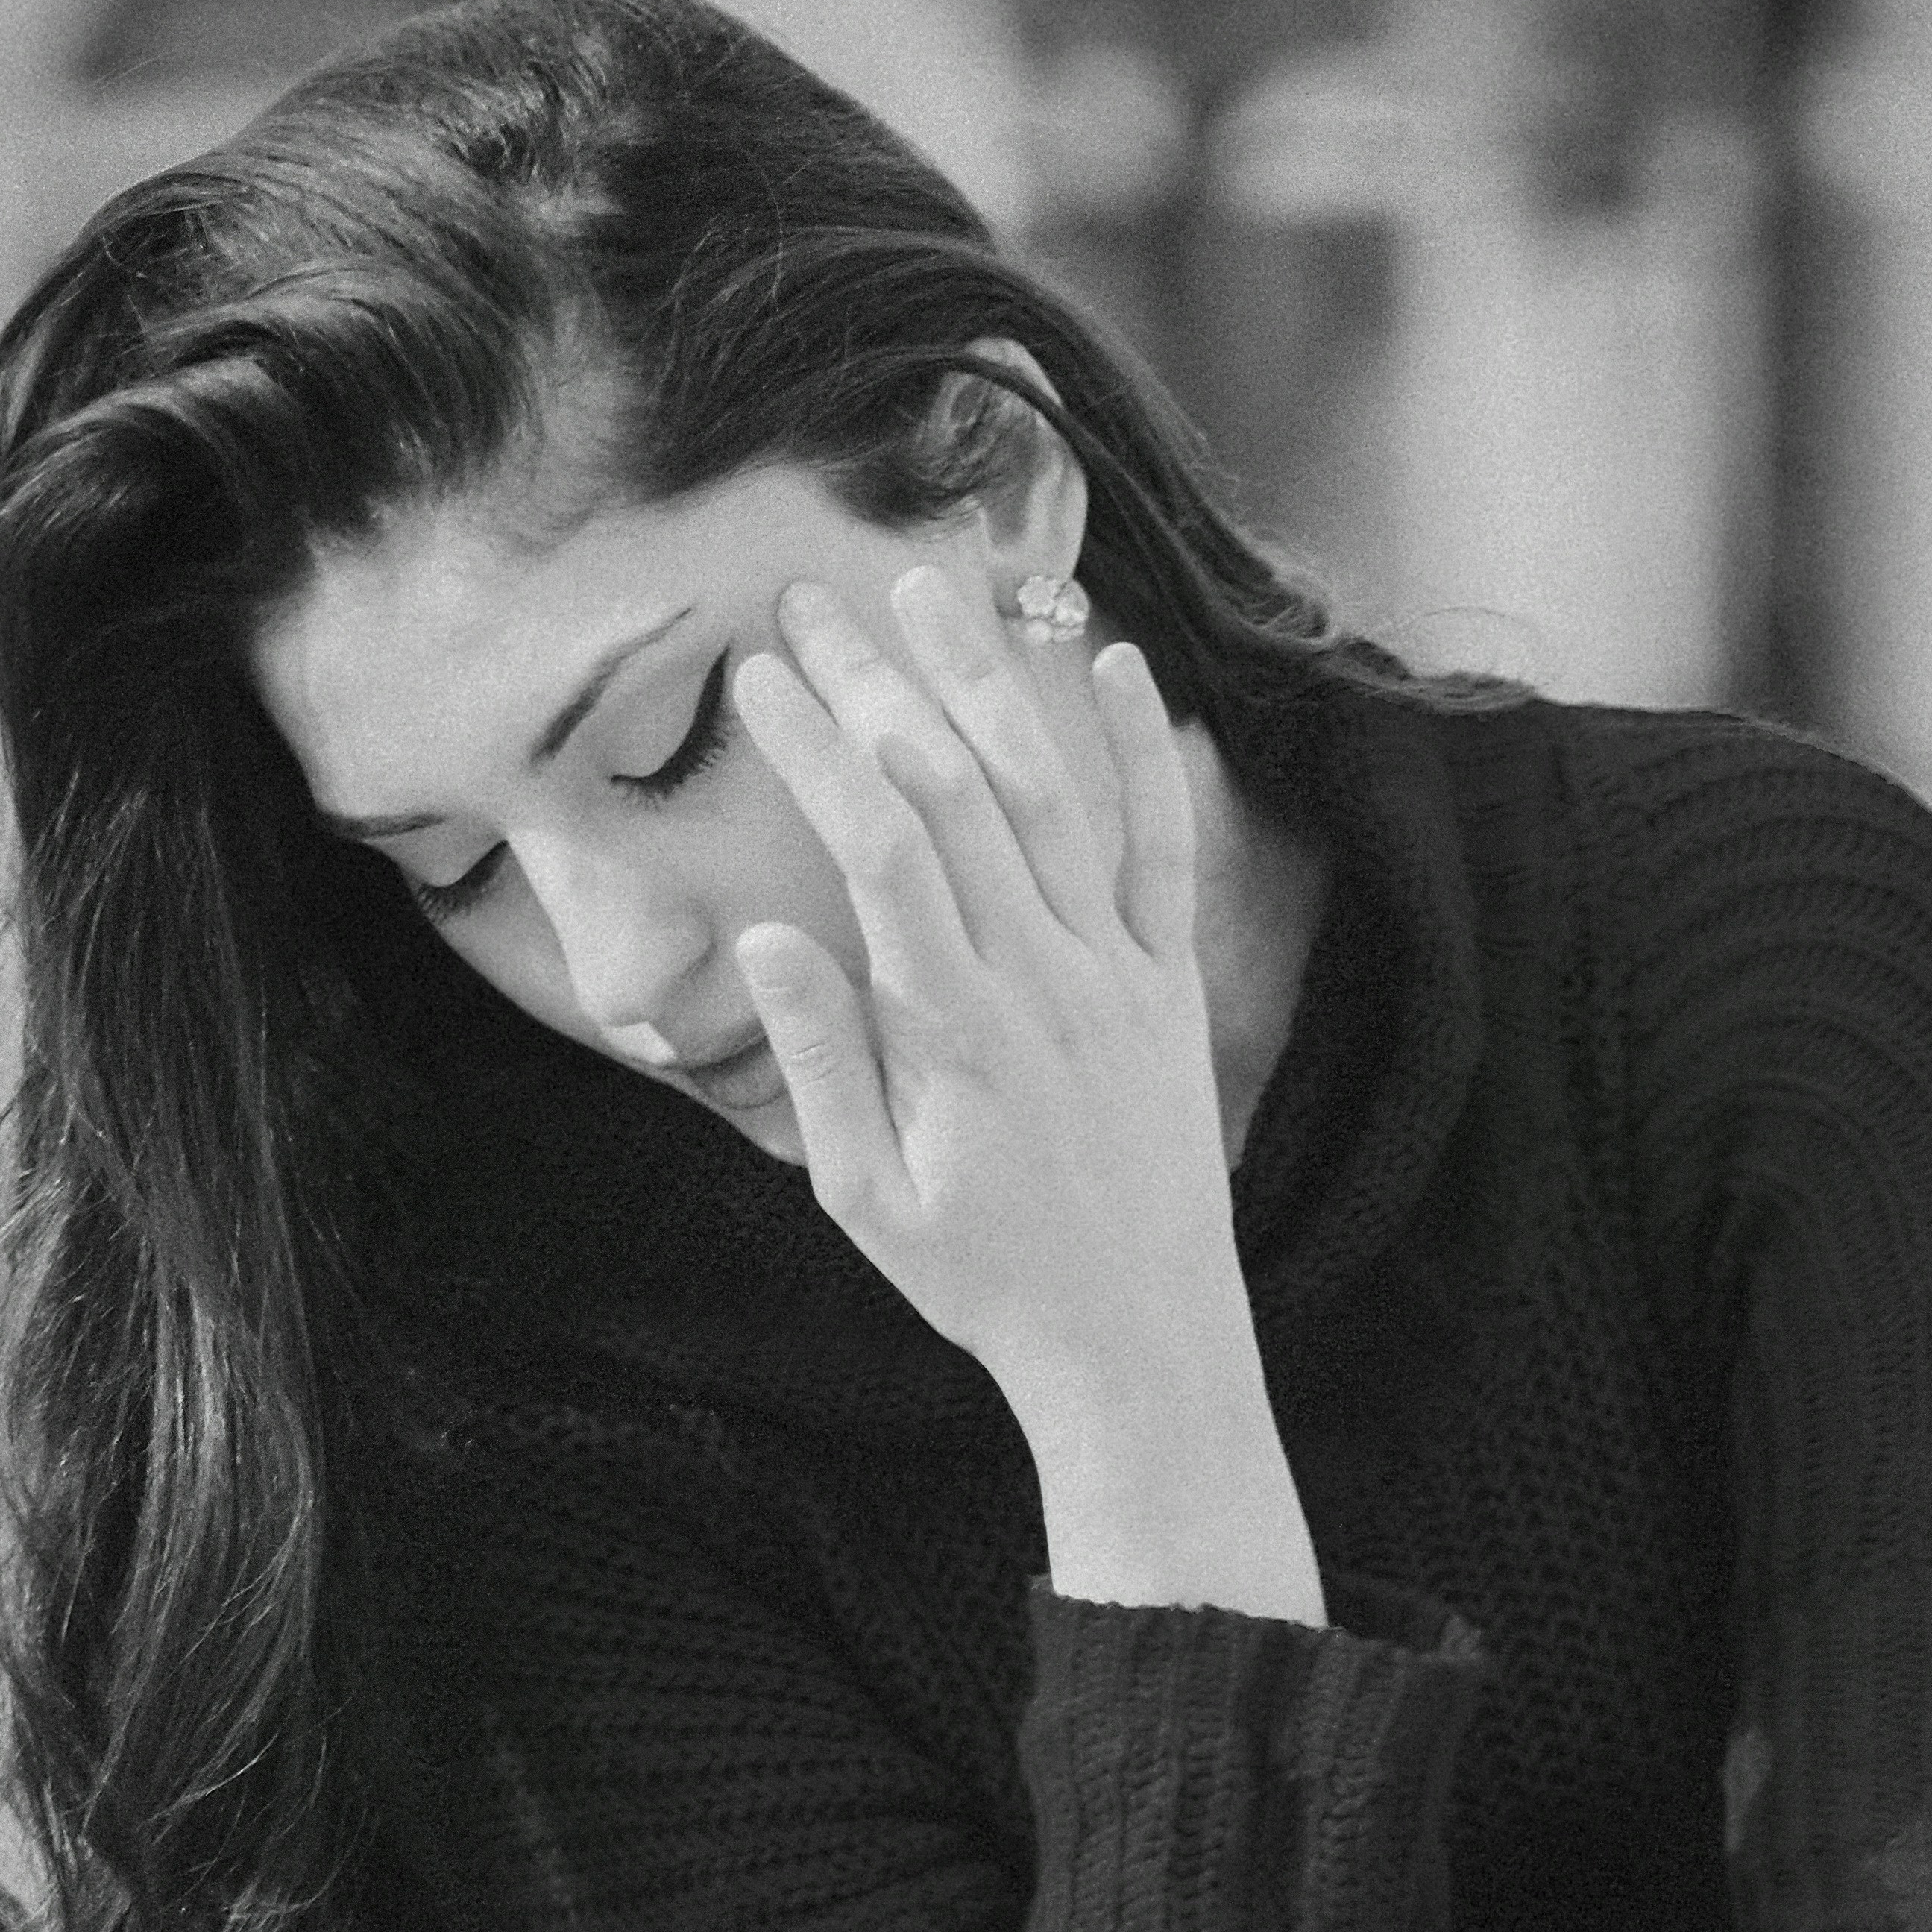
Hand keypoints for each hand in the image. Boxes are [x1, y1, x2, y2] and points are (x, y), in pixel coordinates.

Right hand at [730, 568, 1258, 1447]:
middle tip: (811, 601)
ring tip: (927, 590)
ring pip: (1050, 792)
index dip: (817, 744)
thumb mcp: (868, 1200)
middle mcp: (1042, 979)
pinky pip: (1163, 846)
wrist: (1137, 1341)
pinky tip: (1113, 661)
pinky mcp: (1172, 987)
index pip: (879, 845)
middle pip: (954, 790)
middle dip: (876, 682)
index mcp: (953, 1030)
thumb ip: (819, 1063)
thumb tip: (772, 934)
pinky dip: (1142, 750)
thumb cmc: (988, 1281)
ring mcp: (1117, 974)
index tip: (759, 676)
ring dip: (986, 681)